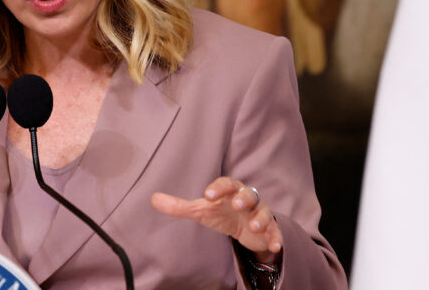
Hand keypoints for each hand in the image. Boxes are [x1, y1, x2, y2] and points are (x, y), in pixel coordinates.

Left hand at [151, 177, 282, 261]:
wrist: (246, 228)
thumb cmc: (222, 213)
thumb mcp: (202, 210)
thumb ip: (179, 206)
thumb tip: (153, 199)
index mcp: (230, 191)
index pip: (225, 184)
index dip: (218, 188)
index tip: (208, 196)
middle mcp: (247, 199)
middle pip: (249, 193)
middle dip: (244, 198)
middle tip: (236, 205)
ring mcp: (260, 213)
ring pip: (264, 211)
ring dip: (260, 218)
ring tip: (253, 226)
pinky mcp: (270, 229)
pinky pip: (276, 231)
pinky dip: (276, 237)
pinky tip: (274, 244)